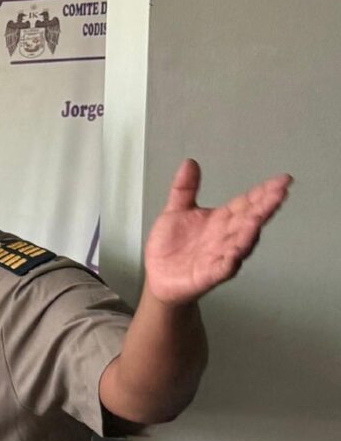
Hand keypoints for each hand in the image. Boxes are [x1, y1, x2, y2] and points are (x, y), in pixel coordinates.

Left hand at [144, 159, 291, 304]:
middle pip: (250, 220)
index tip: (282, 180)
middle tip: (280, 192)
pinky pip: (223, 269)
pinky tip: (235, 254)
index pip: (246, 203)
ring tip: (259, 218)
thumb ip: (184, 189)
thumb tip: (190, 162)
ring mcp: (220, 256)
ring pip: (241, 243)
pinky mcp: (209, 275)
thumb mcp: (175, 212)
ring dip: (251, 231)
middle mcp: (226, 237)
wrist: (159, 278)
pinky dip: (229, 262)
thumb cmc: (171, 247)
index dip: (263, 192)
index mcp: (221, 220)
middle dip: (265, 207)